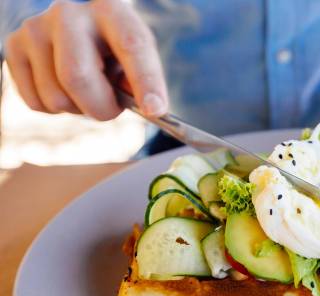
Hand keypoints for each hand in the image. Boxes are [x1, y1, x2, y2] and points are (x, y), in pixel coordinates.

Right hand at [4, 0, 167, 119]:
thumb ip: (144, 82)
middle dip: (100, 107)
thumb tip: (150, 106)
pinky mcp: (15, 47)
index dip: (145, 81)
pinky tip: (63, 88)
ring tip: (86, 91)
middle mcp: (70, 13)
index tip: (155, 109)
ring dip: (77, 109)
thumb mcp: (136, 61)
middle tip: (111, 110)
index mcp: (112, 12)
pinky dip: (55, 110)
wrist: (79, 34)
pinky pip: (36, 102)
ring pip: (56, 97)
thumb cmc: (115, 54)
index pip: (131, 46)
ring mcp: (36, 27)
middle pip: (78, 77)